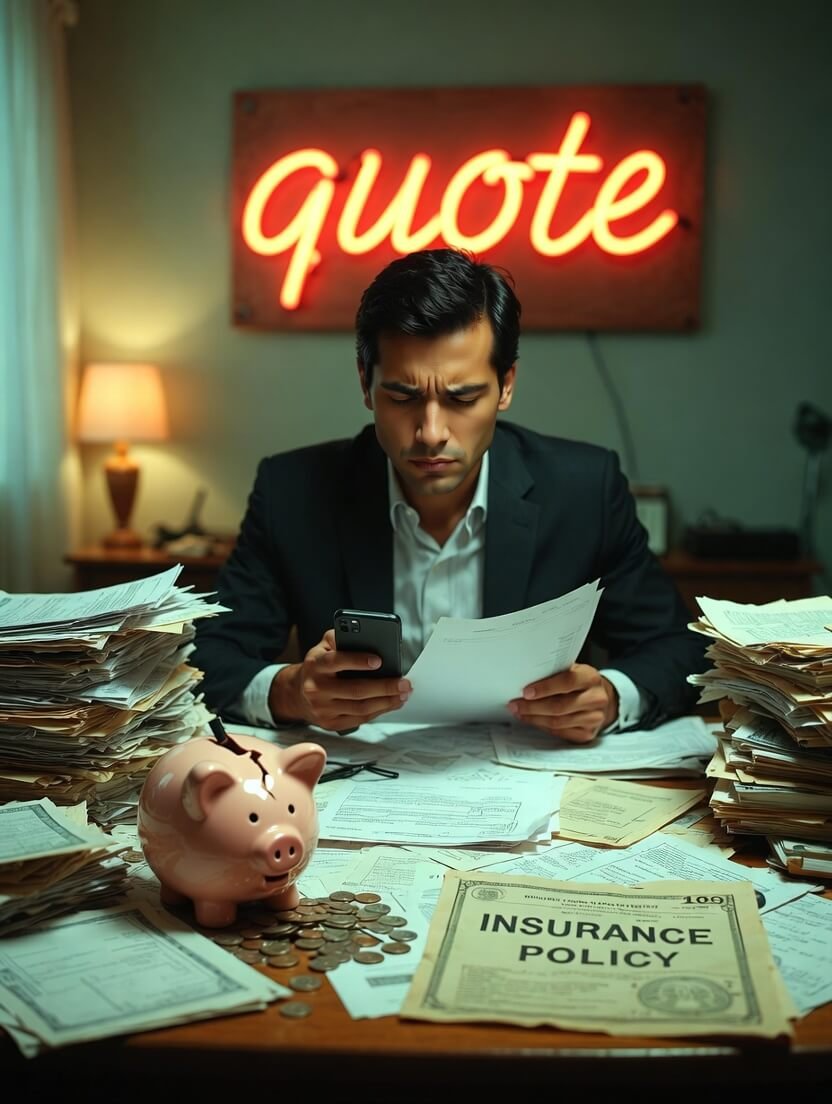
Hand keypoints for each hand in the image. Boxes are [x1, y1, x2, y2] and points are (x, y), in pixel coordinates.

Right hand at [269, 629, 410, 730]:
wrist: (297, 693)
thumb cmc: (318, 666)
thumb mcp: (323, 646)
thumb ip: (340, 637)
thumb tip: (366, 635)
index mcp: (316, 665)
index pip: (336, 661)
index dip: (358, 661)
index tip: (379, 660)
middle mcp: (316, 688)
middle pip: (355, 690)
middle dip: (384, 687)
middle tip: (404, 683)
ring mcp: (322, 709)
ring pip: (360, 708)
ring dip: (386, 702)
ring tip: (403, 694)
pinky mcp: (330, 723)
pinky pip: (359, 720)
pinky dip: (379, 712)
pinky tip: (391, 703)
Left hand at [507, 663, 618, 742]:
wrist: (598, 697)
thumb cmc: (579, 682)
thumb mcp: (571, 670)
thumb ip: (553, 673)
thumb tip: (525, 678)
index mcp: (590, 678)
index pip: (567, 681)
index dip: (545, 687)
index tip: (526, 692)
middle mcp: (596, 698)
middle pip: (560, 706)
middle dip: (533, 707)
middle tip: (515, 704)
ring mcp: (594, 718)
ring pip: (557, 722)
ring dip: (534, 718)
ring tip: (520, 712)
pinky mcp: (588, 734)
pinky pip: (560, 732)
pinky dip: (543, 726)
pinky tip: (532, 720)